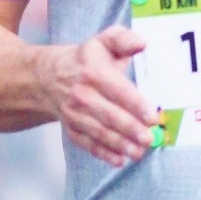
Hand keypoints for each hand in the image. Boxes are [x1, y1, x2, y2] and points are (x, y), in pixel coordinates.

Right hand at [34, 25, 157, 165]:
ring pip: (100, 132)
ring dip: (120, 144)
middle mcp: (82, 94)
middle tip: (149, 138)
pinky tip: (119, 160)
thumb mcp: (103, 41)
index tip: (152, 117)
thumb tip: (142, 43)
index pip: (118, 90)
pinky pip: (88, 143)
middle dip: (130, 129)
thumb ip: (124, 39)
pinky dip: (103, 153)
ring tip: (139, 152)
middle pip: (109, 115)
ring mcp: (75, 114)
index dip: (136, 105)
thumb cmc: (85, 60)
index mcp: (93, 71)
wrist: (48, 77)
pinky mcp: (72, 129)